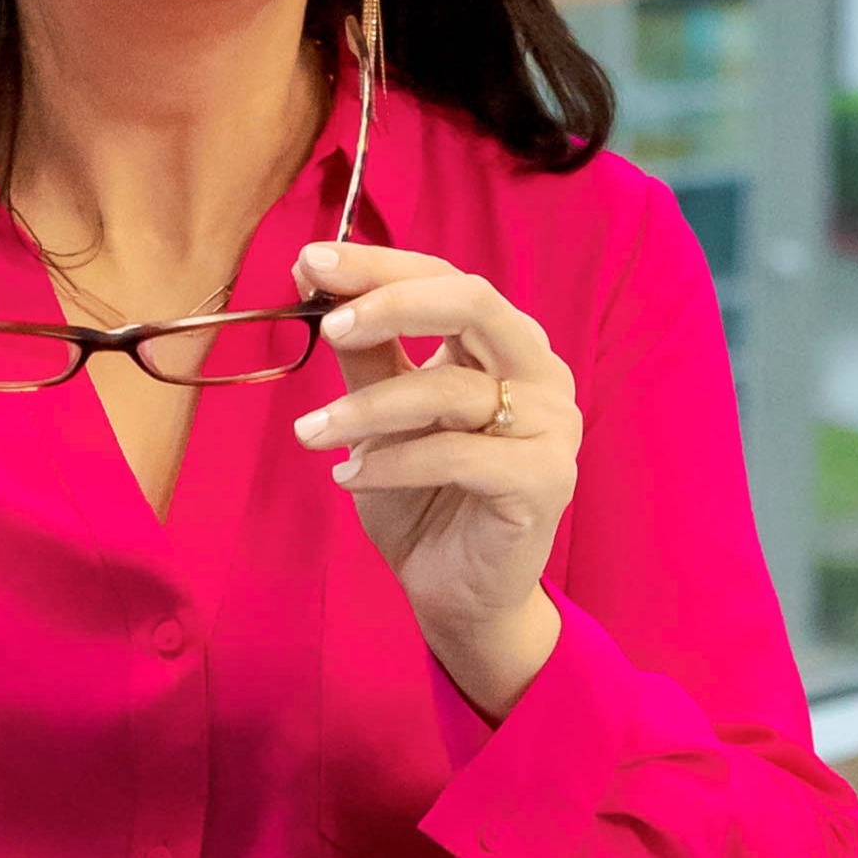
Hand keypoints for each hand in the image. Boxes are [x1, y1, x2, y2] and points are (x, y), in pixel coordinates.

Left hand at [290, 239, 576, 718]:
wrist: (457, 595)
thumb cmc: (423, 499)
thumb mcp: (381, 417)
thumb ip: (367, 353)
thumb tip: (320, 280)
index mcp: (502, 344)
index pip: (445, 278)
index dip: (379, 265)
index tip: (308, 262)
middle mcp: (538, 372)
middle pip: (473, 303)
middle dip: (391, 302)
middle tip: (328, 325)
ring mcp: (549, 425)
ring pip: (451, 389)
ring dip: (367, 409)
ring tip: (309, 432)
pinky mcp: (544, 480)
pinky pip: (458, 454)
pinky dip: (392, 463)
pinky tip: (349, 478)